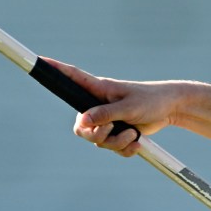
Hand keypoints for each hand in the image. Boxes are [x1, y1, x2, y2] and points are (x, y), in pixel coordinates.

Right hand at [55, 60, 186, 155]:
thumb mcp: (128, 107)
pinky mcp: (117, 133)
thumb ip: (105, 114)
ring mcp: (107, 121)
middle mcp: (98, 105)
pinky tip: (137, 142)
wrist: (170, 110)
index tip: (41, 60)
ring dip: (117, 142)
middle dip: (96, 135)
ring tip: (132, 133)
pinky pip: (113, 149)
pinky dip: (125, 149)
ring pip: (98, 142)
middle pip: (81, 128)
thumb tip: (82, 122)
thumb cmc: (150, 100)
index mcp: (98, 90)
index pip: (72, 77)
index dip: (56, 70)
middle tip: (113, 129)